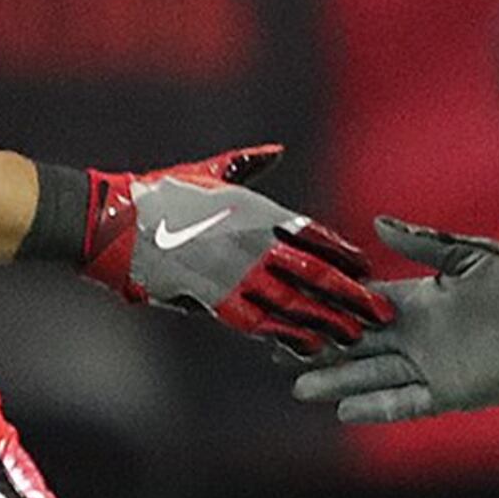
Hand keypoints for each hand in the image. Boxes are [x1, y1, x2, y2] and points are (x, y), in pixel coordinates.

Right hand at [70, 146, 389, 350]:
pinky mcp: (215, 298)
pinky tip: (312, 347)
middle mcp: (253, 241)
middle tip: (383, 311)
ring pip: (296, 301)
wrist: (115, 222)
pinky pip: (262, 322)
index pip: (313, 233)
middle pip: (316, 271)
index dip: (343, 252)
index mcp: (255, 209)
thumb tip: (277, 150)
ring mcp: (236, 272)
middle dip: (352, 293)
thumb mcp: (208, 171)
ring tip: (357, 336)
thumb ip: (248, 163)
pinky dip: (290, 335)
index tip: (367, 267)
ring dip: (329, 320)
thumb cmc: (158, 193)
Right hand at [288, 217, 498, 423]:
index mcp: (418, 300)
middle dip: (321, 350)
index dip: (330, 308)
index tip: (296, 307)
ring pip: (372, 376)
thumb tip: (377, 223)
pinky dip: (377, 407)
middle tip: (280, 353)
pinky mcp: (448, 392)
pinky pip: (405, 402)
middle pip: (358, 345)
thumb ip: (423, 244)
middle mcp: (416, 335)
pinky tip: (345, 411)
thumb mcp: (470, 255)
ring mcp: (430, 366)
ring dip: (338, 382)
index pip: (363, 306)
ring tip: (300, 387)